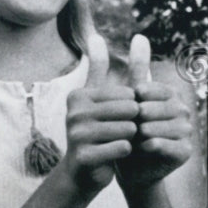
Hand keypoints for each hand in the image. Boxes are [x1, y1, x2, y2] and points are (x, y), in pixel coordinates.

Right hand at [63, 34, 138, 198]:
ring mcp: (77, 135)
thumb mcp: (94, 97)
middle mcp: (74, 113)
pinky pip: (123, 147)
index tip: (119, 118)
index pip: (128, 94)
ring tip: (117, 142)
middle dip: (133, 123)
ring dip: (130, 138)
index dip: (132, 107)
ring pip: (128, 129)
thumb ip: (96, 66)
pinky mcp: (84, 156)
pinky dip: (126, 151)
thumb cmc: (95, 131)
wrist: (82, 172)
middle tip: (121, 132)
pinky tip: (116, 153)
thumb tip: (95, 35)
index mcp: (79, 96)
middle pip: (130, 110)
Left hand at [115, 34, 194, 190]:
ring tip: (133, 136)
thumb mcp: (130, 98)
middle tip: (127, 125)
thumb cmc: (128, 130)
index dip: (136, 97)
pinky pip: (168, 145)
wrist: (131, 166)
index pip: (153, 89)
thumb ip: (137, 67)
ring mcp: (186, 131)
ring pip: (163, 126)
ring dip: (144, 131)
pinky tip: (140, 148)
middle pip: (159, 107)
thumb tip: (140, 35)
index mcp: (170, 95)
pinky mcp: (185, 152)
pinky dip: (152, 146)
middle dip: (139, 116)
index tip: (125, 107)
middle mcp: (182, 110)